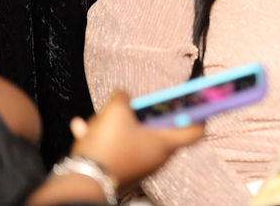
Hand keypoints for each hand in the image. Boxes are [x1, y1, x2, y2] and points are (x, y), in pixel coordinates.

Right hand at [69, 91, 203, 189]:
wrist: (80, 182)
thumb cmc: (106, 147)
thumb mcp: (116, 111)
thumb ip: (123, 97)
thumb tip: (124, 96)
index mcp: (165, 143)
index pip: (196, 130)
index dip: (199, 113)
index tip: (194, 101)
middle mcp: (157, 157)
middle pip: (157, 128)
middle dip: (140, 114)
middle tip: (128, 107)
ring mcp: (140, 166)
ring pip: (131, 137)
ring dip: (113, 126)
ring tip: (96, 120)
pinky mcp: (121, 172)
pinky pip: (116, 149)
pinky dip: (101, 139)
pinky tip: (82, 129)